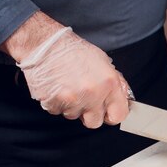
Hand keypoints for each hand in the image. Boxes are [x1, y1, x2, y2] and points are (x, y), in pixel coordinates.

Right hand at [0, 12, 130, 128]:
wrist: (45, 44)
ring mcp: (72, 99)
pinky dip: (57, 103)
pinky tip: (58, 88)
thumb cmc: (73, 50)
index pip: (118, 115)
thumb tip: (121, 98)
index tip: (108, 112)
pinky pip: (58, 112)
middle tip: (85, 100)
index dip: (112, 114)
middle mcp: (92, 93)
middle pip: (95, 122)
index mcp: (109, 83)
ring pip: (74, 116)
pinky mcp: (54, 103)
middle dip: (90, 114)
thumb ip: (114, 83)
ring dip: (72, 106)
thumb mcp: (103, 62)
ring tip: (68, 87)